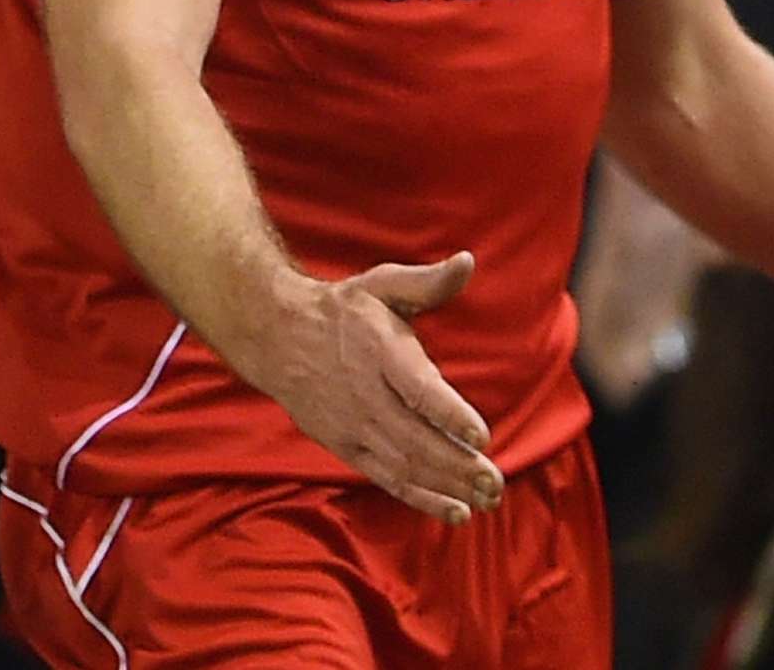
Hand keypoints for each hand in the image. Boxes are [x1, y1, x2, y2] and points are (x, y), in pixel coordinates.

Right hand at [229, 253, 504, 523]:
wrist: (276, 336)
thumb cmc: (343, 310)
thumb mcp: (383, 285)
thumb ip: (428, 282)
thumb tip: (468, 261)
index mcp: (379, 352)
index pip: (417, 389)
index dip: (449, 414)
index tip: (482, 436)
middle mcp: (365, 395)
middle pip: (415, 438)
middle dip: (457, 465)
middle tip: (497, 482)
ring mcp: (353, 426)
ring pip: (403, 464)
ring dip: (446, 487)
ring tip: (486, 500)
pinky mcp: (345, 446)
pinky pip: (386, 478)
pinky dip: (420, 497)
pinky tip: (455, 510)